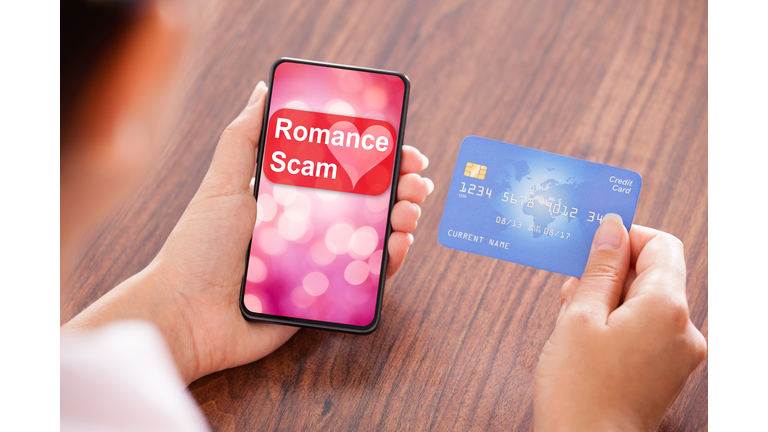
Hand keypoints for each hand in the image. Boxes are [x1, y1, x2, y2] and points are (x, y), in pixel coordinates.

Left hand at [62, 82, 432, 383]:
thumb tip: (263, 89)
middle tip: (416, 180)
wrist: (185, 314)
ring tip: (410, 210)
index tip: (399, 145)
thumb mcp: (221, 184)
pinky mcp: (326, 296)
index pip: (342, 170)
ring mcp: (321, 262)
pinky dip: (389, 261)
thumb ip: (244, 138)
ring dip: (401, 219)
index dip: (374, 157)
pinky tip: (398, 244)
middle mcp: (309, 227)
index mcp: (290, 198)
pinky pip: (368, 278)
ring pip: (375, 237)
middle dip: (399, 186)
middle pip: (367, 202)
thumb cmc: (198, 248)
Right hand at [533, 215, 706, 430]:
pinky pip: (646, 329)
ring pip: (646, 303)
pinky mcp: (666, 371)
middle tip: (570, 287)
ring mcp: (678, 353)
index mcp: (667, 308)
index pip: (661, 245)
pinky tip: (584, 337)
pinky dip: (617, 323)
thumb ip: (600, 268)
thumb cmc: (579, 391)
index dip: (625, 237)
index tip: (591, 243)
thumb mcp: (580, 317)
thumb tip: (612, 227)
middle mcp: (684, 329)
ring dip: (609, 298)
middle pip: (652, 274)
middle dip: (609, 272)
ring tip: (571, 318)